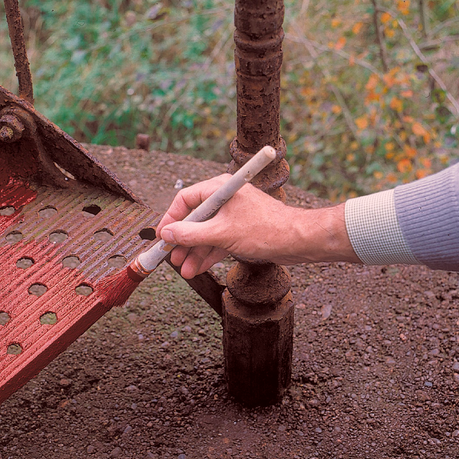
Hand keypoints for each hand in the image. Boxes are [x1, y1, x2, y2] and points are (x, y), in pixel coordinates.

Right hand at [156, 174, 358, 278]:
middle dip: (182, 241)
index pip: (185, 200)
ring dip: (194, 252)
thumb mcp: (222, 234)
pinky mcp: (240, 230)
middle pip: (194, 219)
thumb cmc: (265, 230)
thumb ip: (191, 235)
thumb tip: (168, 234)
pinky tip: (197, 268)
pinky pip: (217, 241)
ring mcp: (233, 215)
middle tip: (172, 258)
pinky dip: (208, 254)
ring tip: (184, 270)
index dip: (171, 219)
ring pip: (205, 233)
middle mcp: (225, 199)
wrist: (298, 241)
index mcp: (220, 189)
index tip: (161, 237)